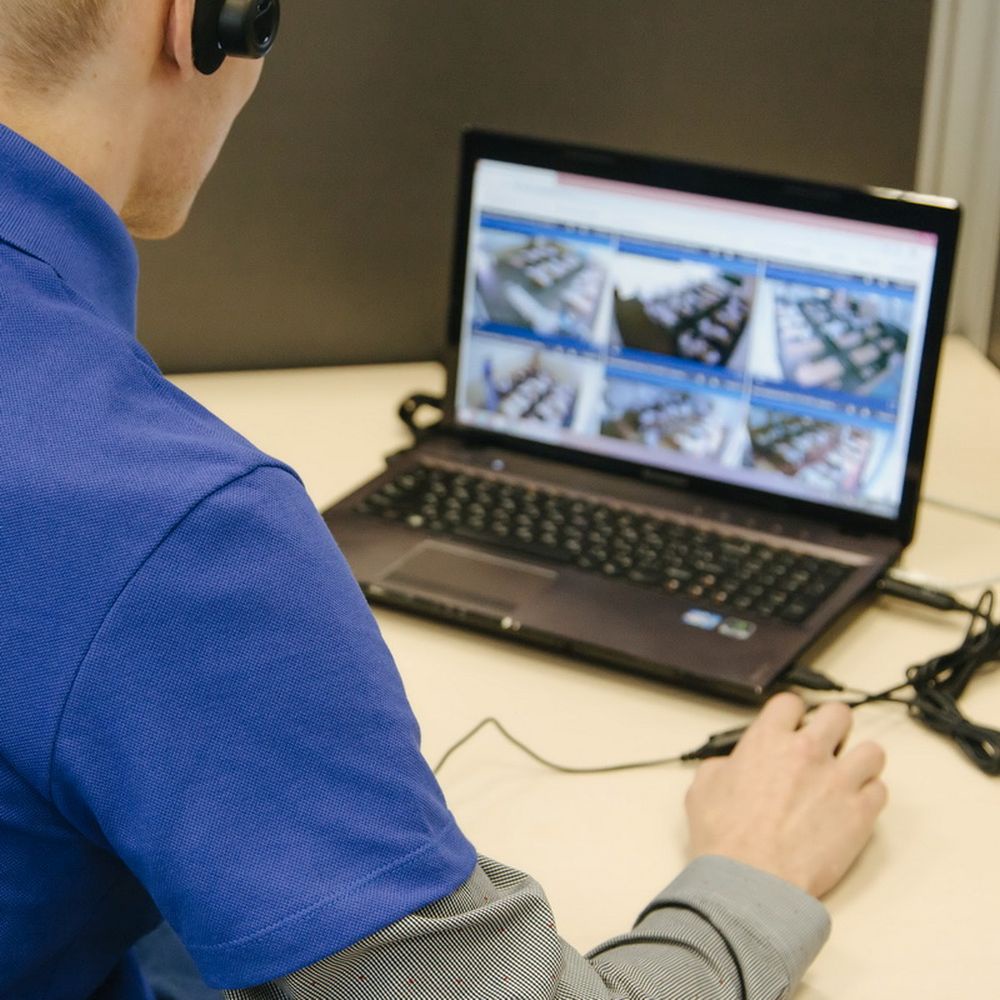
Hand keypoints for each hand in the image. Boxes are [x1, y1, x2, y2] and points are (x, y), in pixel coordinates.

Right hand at [684, 692, 886, 897]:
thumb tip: (732, 768)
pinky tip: (852, 807)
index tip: (792, 726)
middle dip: (833, 728)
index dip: (792, 714)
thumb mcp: (703, 788)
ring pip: (872, 751)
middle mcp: (808, 751)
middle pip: (839, 714)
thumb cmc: (726, 838)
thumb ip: (723, 766)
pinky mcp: (860, 813)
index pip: (791, 702)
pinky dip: (869, 796)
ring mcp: (839, 780)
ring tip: (846, 778)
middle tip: (825, 747)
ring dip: (859, 762)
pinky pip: (880, 790)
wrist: (751, 879)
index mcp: (768, 740)